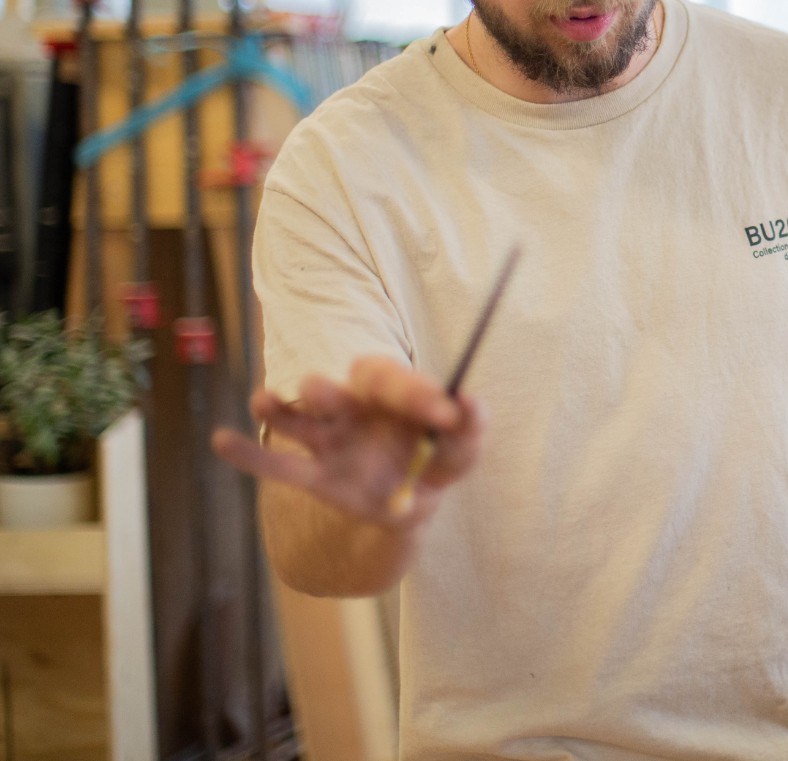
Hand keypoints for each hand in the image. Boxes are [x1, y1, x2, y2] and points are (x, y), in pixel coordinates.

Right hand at [212, 356, 484, 527]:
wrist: (412, 502)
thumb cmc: (436, 460)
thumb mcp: (462, 450)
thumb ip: (469, 428)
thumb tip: (471, 402)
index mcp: (391, 393)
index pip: (391, 379)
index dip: (413, 391)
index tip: (442, 410)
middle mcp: (356, 408)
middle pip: (337, 390)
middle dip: (330, 392)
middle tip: (325, 393)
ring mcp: (331, 439)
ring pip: (301, 419)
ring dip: (282, 409)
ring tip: (264, 401)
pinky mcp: (316, 474)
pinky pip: (279, 466)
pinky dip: (249, 454)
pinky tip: (221, 440)